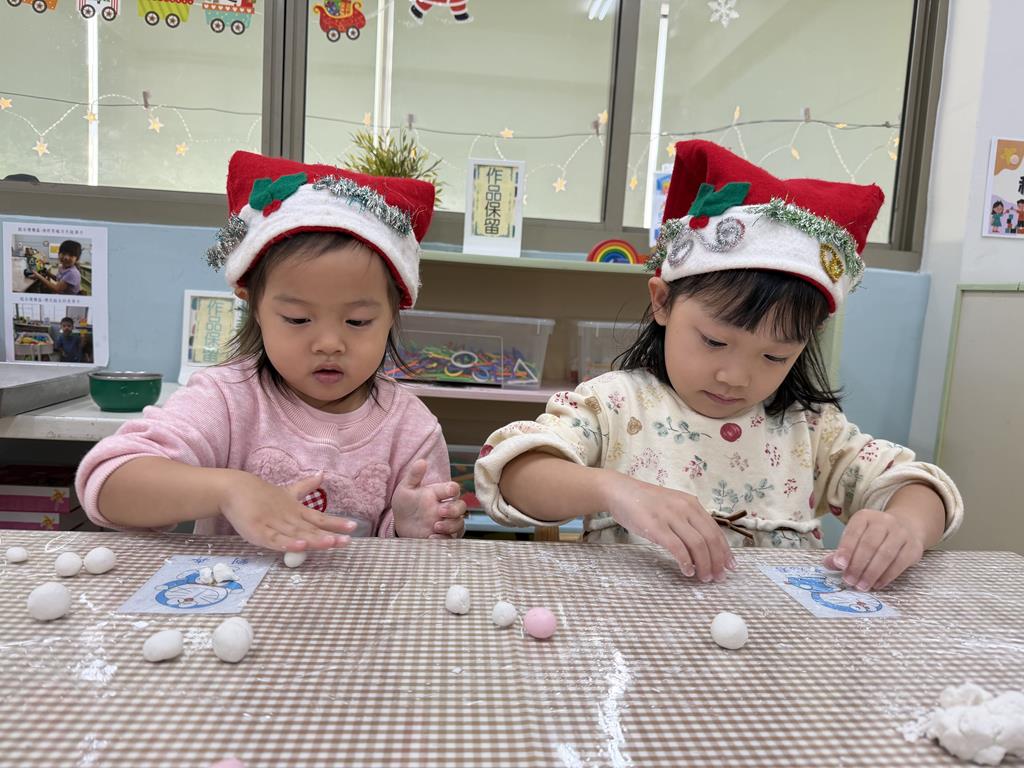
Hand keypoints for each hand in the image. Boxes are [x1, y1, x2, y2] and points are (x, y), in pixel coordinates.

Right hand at [217, 471, 355, 551]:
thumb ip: (305, 487)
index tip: (353, 527)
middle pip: (311, 529)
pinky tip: (300, 546)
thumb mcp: (287, 492)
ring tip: (330, 543)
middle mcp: (289, 518)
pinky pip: (275, 540)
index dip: (336, 523)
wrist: (235, 489)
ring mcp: (274, 525)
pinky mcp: (259, 532)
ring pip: (297, 534)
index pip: (320, 518)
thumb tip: (322, 473)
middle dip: (329, 535)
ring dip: (314, 539)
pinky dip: (288, 543)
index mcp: (296, 510)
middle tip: (347, 541)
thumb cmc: (263, 494)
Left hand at [391, 459, 466, 538]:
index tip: (449, 492)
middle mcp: (445, 508)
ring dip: (450, 525)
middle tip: (440, 512)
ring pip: (459, 523)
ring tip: (435, 527)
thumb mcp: (406, 488)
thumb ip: (414, 475)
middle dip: (454, 509)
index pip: (453, 489)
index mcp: (438, 493)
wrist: (399, 524)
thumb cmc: (406, 504)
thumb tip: (421, 461)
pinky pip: (451, 539)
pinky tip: (431, 537)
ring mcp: (445, 523)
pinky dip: (444, 539)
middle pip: (461, 507)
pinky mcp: (442, 536)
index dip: (454, 489)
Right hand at [603, 472, 734, 580]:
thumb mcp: (672, 505)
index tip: (730, 566)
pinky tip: (687, 571)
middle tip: (718, 577)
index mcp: (691, 504)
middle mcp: (685, 508)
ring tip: (704, 578)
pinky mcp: (656, 526)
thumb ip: (687, 520)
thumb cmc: (644, 501)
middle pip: (710, 539)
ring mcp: (670, 517)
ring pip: (697, 544)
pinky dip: (685, 561)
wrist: (619, 491)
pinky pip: (677, 547)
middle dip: (718, 561)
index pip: (715, 530)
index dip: (725, 550)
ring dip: (704, 564)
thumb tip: (703, 545)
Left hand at [823, 508, 924, 589]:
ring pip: (885, 555)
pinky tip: (877, 584)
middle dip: (857, 565)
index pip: (854, 532)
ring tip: (861, 586)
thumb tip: (828, 564)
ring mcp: (901, 533)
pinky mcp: (914, 547)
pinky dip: (887, 576)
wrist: (907, 526)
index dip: (846, 549)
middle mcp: (884, 521)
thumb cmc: (874, 535)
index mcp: (865, 517)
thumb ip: (842, 551)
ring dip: (871, 573)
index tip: (839, 565)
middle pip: (869, 545)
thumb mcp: (856, 537)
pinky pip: (900, 563)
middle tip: (849, 581)